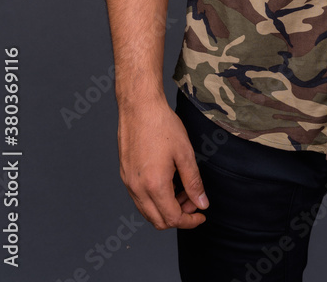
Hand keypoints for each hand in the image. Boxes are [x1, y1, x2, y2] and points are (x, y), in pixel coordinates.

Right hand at [117, 95, 208, 229]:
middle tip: (193, 201)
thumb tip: (202, 203)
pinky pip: (139, 198)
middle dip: (178, 216)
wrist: (139, 106)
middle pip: (158, 221)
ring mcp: (128, 182)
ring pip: (147, 211)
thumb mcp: (185, 153)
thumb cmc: (162, 125)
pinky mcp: (124, 174)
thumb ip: (194, 182)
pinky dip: (154, 199)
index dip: (190, 221)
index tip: (201, 215)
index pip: (172, 218)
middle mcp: (137, 188)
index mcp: (154, 185)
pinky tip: (167, 183)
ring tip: (182, 190)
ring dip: (166, 208)